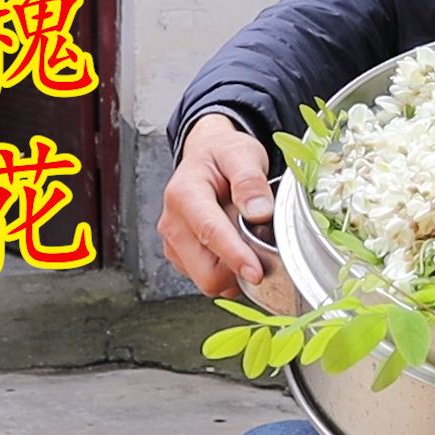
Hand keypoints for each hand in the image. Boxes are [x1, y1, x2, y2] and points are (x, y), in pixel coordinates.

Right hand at [158, 112, 273, 297]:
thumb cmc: (223, 155)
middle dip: (238, 268)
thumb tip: (259, 212)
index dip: (236, 257)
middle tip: (262, 242)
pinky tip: (238, 245)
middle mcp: (173, 224)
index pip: (210, 233)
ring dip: (235, 270)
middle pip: (206, 271)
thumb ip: (250, 180)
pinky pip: (209, 278)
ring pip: (209, 280)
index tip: (257, 272)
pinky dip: (229, 271)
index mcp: (184, 195)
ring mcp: (174, 244)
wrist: (207, 156)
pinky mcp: (182, 257)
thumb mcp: (241, 154)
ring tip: (247, 237)